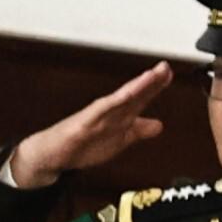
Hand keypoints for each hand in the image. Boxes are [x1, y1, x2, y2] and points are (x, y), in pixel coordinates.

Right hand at [5, 62, 178, 188]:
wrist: (53, 155)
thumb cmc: (83, 144)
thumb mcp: (120, 140)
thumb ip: (138, 131)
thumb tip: (159, 124)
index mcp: (119, 114)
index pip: (140, 97)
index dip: (155, 86)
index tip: (168, 72)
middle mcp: (109, 111)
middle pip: (133, 93)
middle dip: (149, 81)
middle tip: (164, 67)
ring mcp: (96, 116)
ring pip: (119, 99)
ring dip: (135, 87)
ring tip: (150, 77)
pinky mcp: (83, 124)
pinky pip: (99, 113)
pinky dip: (112, 104)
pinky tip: (124, 96)